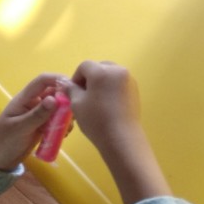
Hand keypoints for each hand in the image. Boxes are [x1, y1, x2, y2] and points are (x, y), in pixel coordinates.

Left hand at [0, 73, 65, 171]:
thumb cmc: (3, 141)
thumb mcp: (19, 128)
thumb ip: (37, 114)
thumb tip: (54, 99)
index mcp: (25, 98)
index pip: (43, 81)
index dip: (58, 80)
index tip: (73, 88)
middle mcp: (34, 103)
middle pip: (54, 93)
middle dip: (66, 100)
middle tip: (74, 112)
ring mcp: (39, 115)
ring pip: (59, 108)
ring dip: (66, 115)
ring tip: (67, 127)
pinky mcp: (44, 126)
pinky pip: (58, 121)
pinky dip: (63, 125)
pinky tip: (63, 135)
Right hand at [67, 61, 171, 203]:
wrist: (121, 137)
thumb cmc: (96, 120)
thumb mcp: (77, 104)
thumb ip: (71, 89)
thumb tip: (68, 84)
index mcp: (102, 71)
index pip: (84, 66)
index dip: (76, 78)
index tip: (73, 92)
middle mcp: (118, 70)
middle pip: (99, 67)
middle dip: (90, 78)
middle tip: (84, 95)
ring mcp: (129, 79)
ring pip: (110, 74)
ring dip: (101, 82)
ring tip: (96, 100)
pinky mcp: (135, 88)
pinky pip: (119, 82)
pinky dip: (111, 87)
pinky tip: (108, 104)